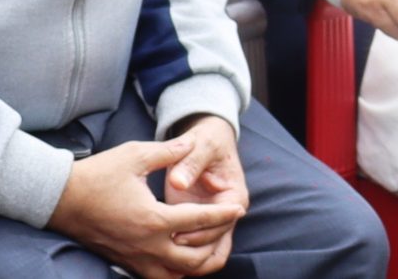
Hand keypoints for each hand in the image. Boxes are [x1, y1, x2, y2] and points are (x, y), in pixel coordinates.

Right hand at [47, 136, 240, 278]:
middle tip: (226, 228)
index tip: (239, 208)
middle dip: (217, 244)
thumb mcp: (134, 155)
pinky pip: (161, 278)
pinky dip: (177, 271)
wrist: (61, 199)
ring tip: (208, 245)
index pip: (199, 221)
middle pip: (197, 259)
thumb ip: (168, 152)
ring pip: (180, 275)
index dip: (223, 214)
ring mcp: (138, 259)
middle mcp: (149, 246)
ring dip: (198, 263)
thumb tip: (190, 144)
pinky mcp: (127, 264)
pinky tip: (182, 256)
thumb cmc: (97, 175)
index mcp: (154, 219)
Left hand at [163, 115, 250, 259]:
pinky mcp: (199, 222)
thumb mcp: (201, 145)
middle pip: (215, 244)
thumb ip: (189, 162)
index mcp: (234, 197)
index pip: (221, 225)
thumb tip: (178, 182)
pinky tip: (163, 259)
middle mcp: (228, 214)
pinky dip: (183, 256)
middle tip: (164, 247)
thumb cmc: (206, 139)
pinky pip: (196, 248)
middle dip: (192, 250)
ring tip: (163, 258)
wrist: (205, 138)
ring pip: (208, 253)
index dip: (200, 232)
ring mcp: (214, 221)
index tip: (176, 234)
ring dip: (190, 260)